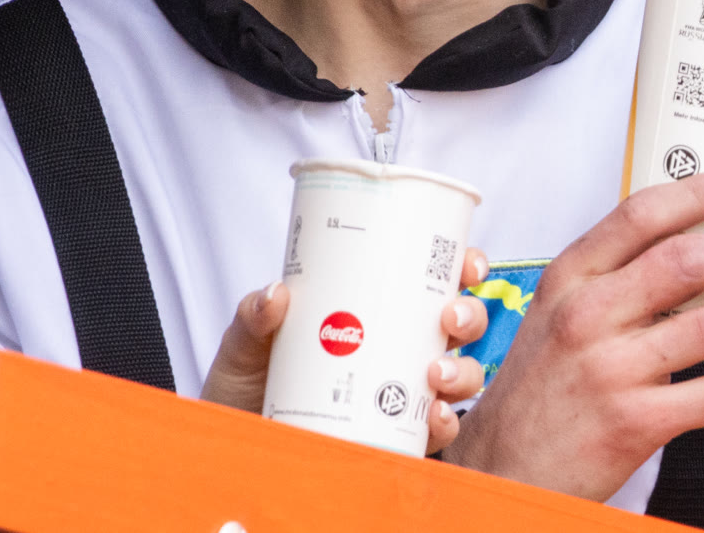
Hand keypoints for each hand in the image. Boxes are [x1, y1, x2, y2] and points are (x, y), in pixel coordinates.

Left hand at [203, 250, 489, 453]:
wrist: (234, 438)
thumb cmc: (245, 381)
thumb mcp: (246, 340)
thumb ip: (254, 316)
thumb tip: (276, 294)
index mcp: (374, 309)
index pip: (431, 280)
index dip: (464, 267)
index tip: (467, 265)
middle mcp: (397, 348)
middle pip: (458, 326)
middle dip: (470, 316)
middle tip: (449, 319)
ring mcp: (399, 392)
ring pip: (459, 375)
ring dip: (463, 371)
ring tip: (436, 373)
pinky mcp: (394, 436)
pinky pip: (435, 430)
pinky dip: (445, 423)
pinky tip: (435, 416)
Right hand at [442, 172, 703, 501]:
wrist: (505, 466)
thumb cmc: (538, 389)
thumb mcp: (555, 313)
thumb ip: (609, 279)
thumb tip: (689, 251)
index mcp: (569, 278)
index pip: (641, 214)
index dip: (700, 194)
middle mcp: (588, 315)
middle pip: (689, 261)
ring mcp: (612, 369)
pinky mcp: (635, 422)